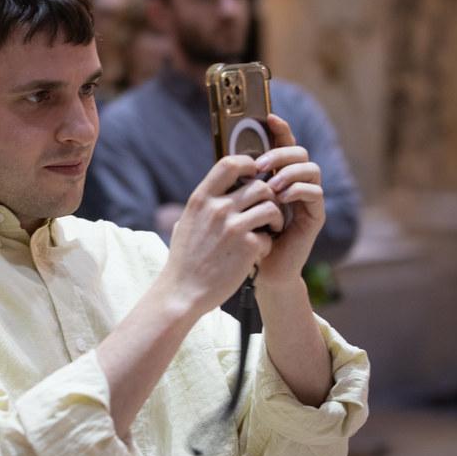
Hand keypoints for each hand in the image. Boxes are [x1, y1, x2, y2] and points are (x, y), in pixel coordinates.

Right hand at [159, 153, 283, 316]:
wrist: (182, 291)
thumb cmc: (185, 258)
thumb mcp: (186, 222)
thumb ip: (204, 204)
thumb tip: (219, 186)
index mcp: (201, 199)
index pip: (229, 163)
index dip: (248, 164)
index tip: (254, 174)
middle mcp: (217, 209)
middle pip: (259, 186)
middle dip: (268, 198)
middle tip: (265, 212)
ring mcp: (233, 227)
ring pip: (271, 208)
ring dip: (274, 220)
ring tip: (267, 231)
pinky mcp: (248, 247)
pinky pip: (270, 235)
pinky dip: (267, 244)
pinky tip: (256, 253)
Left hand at [253, 114, 325, 288]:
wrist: (258, 268)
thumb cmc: (245, 234)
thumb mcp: (238, 202)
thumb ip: (240, 180)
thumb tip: (226, 155)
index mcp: (279, 175)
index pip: (284, 145)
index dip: (280, 129)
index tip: (268, 117)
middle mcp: (296, 183)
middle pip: (300, 152)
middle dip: (280, 153)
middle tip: (259, 165)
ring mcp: (308, 199)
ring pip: (311, 168)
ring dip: (289, 171)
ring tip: (270, 184)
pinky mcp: (314, 216)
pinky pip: (315, 192)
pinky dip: (298, 190)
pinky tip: (281, 198)